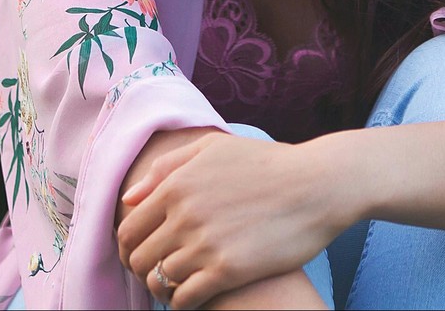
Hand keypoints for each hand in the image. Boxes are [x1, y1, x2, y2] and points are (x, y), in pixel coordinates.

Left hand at [116, 134, 347, 308]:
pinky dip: (181, 303)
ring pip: (159, 280)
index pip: (128, 229)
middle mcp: (184, 215)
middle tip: (155, 276)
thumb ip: (166, 168)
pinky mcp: (228, 270)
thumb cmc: (266, 163)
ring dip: (162, 289)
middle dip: (140, 271)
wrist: (316, 184)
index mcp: (176, 185)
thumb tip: (129, 199)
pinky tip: (192, 300)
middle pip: (138, 258)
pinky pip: (185, 298)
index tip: (139, 257)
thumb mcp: (213, 149)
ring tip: (174, 289)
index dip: (127, 249)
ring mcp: (205, 243)